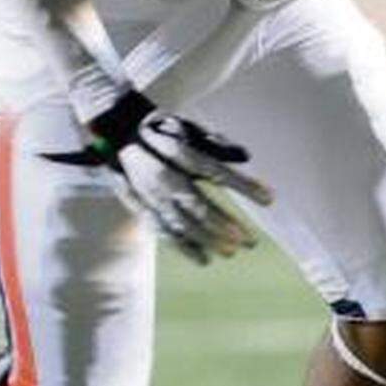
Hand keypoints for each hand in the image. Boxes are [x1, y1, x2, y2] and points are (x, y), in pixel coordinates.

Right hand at [88, 92, 272, 264]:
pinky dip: (184, 247)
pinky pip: (163, 231)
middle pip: (196, 204)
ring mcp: (149, 194)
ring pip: (180, 223)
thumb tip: (246, 156)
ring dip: (207, 239)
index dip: (243, 185)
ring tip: (232, 251)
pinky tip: (204, 259)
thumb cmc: (160, 130)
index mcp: (176, 150)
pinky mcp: (141, 207)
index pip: (215, 170)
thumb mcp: (187, 127)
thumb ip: (216, 143)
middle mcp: (162, 175)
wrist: (116, 132)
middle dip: (224, 224)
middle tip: (249, 241)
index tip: (269, 198)